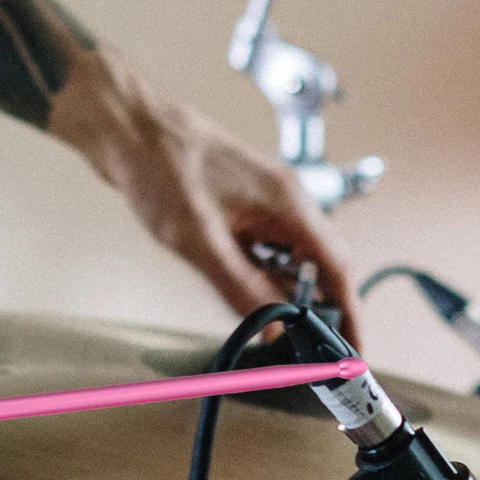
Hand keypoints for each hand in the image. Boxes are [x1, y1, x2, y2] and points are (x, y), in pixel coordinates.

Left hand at [49, 48, 357, 338]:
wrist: (126, 127)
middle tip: (311, 352)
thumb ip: (240, 288)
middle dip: (320, 310)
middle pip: (320, 265)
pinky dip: (263, 278)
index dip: (349, 312)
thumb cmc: (160, 166)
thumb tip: (273, 330)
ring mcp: (261, 203)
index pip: (337, 268)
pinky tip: (244, 295)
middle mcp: (283, 201)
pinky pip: (264, 250)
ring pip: (290, 259)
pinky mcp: (238, 206)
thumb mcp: (200, 240)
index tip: (353, 348)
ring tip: (278, 331)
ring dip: (287, 295)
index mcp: (288, 204)